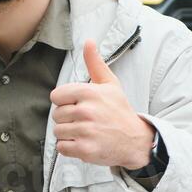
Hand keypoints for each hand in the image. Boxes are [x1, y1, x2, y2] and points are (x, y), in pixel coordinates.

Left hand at [50, 40, 154, 168]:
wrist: (135, 140)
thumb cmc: (120, 111)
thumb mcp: (110, 84)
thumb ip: (95, 64)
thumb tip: (88, 41)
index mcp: (89, 92)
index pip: (56, 96)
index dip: (65, 102)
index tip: (79, 106)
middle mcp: (86, 111)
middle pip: (56, 115)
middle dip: (68, 119)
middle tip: (86, 121)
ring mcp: (86, 131)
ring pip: (58, 132)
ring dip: (69, 134)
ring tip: (86, 132)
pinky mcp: (85, 150)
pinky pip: (62, 147)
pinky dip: (70, 148)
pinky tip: (84, 143)